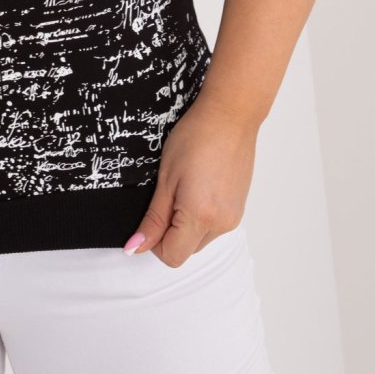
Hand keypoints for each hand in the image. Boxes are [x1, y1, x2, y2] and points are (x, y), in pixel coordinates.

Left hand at [123, 95, 257, 266]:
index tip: (149, 218)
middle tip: (166, 196)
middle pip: (186, 250)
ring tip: (184, 188)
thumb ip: (153, 219)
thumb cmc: (195, 138)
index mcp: (200, 216)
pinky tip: (197, 188)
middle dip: (169, 233)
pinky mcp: (238, 210)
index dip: (153, 242)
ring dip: (185, 225)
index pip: (172, 256)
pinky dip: (200, 217)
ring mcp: (233, 218)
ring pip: (199, 239)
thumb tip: (136, 247)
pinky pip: (213, 227)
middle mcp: (221, 224)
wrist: (229, 117)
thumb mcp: (165, 179)